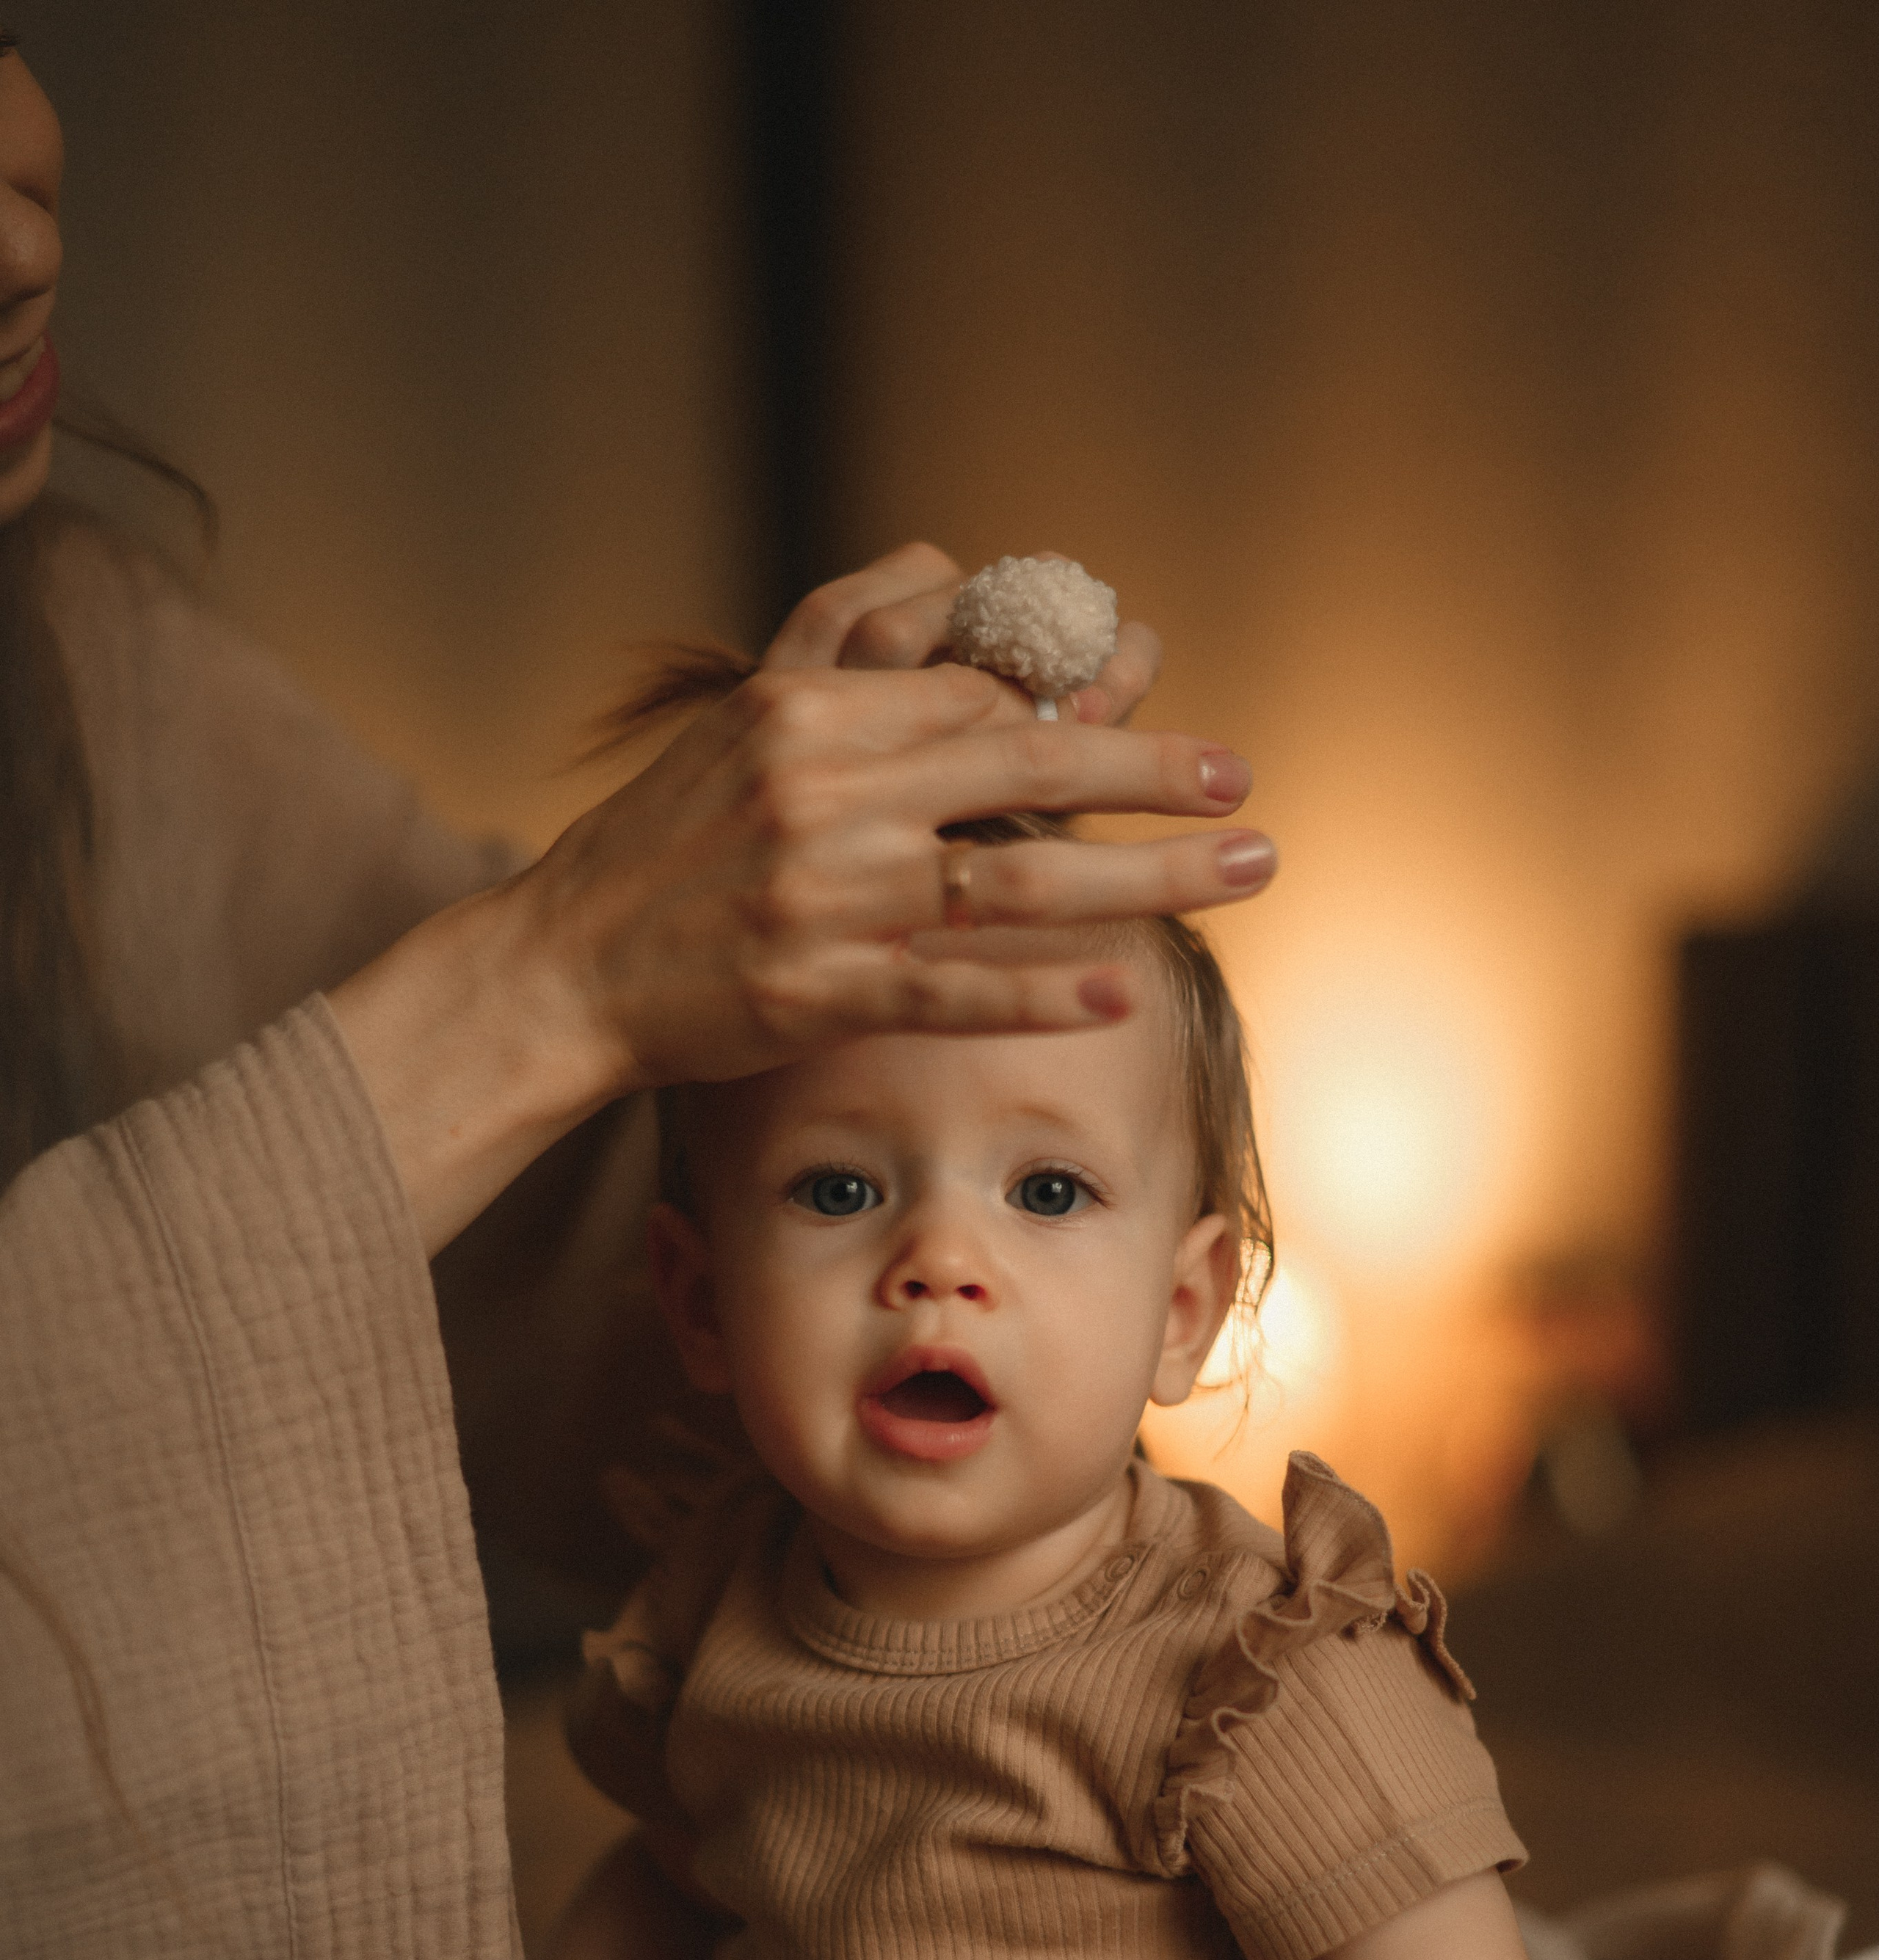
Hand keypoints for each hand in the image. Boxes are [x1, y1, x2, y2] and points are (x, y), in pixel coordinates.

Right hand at [528, 556, 1267, 1098]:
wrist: (560, 965)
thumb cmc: (661, 843)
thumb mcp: (741, 709)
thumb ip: (847, 629)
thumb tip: (952, 560)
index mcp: (810, 714)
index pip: (975, 694)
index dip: (1080, 701)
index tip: (1159, 711)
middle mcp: (826, 794)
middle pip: (1025, 765)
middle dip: (1150, 768)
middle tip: (1241, 775)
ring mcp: (826, 897)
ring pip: (1017, 877)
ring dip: (1146, 875)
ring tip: (1241, 867)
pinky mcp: (818, 992)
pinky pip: (953, 989)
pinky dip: (1040, 990)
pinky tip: (1123, 986)